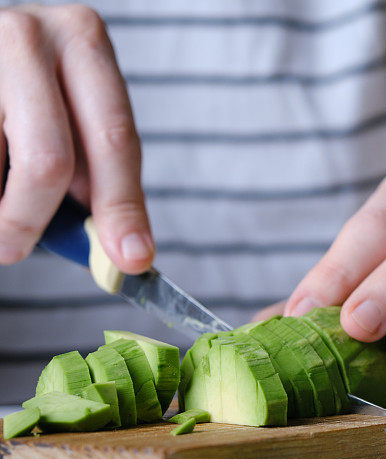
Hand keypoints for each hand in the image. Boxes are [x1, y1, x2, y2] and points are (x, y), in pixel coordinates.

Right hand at [0, 4, 152, 271]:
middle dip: (32, 218)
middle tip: (15, 249)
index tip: (131, 258)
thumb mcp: (76, 117)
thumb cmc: (33, 95)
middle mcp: (30, 36)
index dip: (122, 206)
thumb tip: (124, 252)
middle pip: (48, 158)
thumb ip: (99, 176)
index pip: (113, 140)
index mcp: (83, 40)